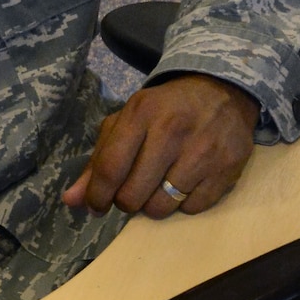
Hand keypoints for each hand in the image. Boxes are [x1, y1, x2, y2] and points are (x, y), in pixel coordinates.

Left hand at [62, 74, 258, 219]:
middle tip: (132, 192)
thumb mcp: (128, 122)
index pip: (110, 169)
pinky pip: (192, 209)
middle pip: (132, 195)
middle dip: (126, 202)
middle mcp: (172, 130)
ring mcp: (203, 150)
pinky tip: (185, 184)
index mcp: (141, 113)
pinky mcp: (227, 167)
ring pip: (161, 207)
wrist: (223, 90)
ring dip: (154, 206)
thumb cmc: (166, 109)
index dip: (97, 196)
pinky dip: (184, 204)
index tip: (96, 205)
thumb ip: (98, 161)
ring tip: (158, 187)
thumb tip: (71, 201)